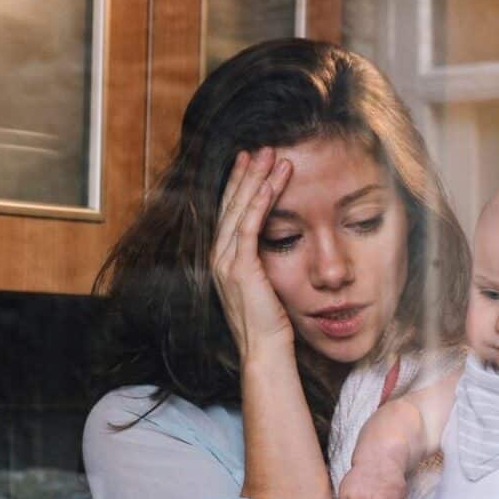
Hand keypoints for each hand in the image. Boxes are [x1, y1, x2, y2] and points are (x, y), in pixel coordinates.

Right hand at [210, 148, 294, 359]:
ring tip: (272, 156)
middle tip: (261, 148)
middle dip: (246, 174)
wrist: (265, 350)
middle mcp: (219, 257)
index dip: (240, 186)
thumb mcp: (266, 286)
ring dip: (256, 180)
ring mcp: (226, 262)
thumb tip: (279, 246)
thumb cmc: (271, 324)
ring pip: (240, 209)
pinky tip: (272, 182)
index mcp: (223, 260)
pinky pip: (249, 225)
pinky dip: (261, 201)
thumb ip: (264, 263)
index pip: (230, 213)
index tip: (251, 163)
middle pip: (231, 204)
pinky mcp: (240, 268)